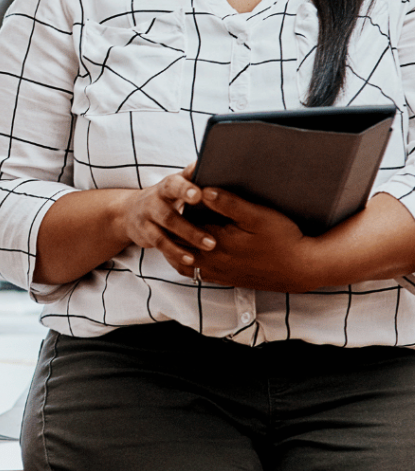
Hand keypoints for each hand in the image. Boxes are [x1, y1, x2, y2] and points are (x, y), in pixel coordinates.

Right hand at [116, 165, 217, 270]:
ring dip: (185, 243)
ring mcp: (147, 219)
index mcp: (167, 186)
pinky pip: (159, 245)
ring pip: (164, 233)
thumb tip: (214, 158)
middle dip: (189, 228)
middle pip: (168, 215)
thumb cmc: (166, 195)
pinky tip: (191, 261)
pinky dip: (175, 253)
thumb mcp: (178, 182)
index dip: (186, 190)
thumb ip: (193, 174)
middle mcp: (154, 201)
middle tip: (212, 240)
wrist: (130, 211)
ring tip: (207, 250)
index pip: (174, 185)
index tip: (199, 195)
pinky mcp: (145, 235)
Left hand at [170, 188, 308, 292]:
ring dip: (174, 244)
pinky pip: (192, 272)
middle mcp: (212, 260)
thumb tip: (203, 191)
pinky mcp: (223, 279)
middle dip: (172, 226)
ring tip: (176, 227)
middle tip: (170, 209)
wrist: (301, 269)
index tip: (178, 193)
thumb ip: (229, 204)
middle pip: (178, 243)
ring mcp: (216, 272)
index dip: (179, 207)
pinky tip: (188, 246)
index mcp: (217, 241)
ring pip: (181, 259)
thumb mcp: (258, 216)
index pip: (184, 222)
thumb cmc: (282, 239)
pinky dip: (184, 259)